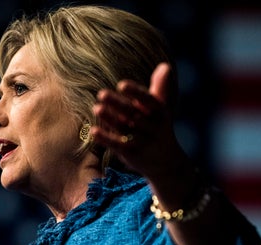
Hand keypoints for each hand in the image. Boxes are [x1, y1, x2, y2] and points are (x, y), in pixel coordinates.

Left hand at [91, 62, 190, 178]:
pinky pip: (118, 145)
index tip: (122, 85)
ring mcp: (143, 141)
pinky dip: (106, 138)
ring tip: (96, 108)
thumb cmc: (159, 128)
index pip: (148, 100)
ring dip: (110, 118)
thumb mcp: (162, 109)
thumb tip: (165, 65)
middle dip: (118, 104)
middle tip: (101, 94)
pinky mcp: (132, 154)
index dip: (135, 93)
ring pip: (124, 128)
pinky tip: (94, 130)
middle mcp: (153, 127)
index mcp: (160, 112)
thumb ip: (160, 88)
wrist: (166, 162)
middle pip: (133, 113)